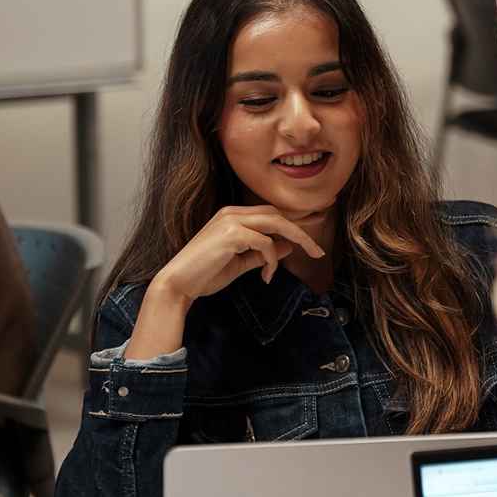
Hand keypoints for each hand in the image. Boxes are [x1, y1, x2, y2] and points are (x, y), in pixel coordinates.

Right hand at [124, 206, 327, 359]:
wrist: (178, 283)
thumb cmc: (205, 274)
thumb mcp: (241, 263)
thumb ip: (262, 254)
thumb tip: (288, 247)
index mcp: (232, 216)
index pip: (271, 213)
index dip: (293, 224)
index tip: (311, 240)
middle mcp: (232, 213)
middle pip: (277, 214)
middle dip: (301, 231)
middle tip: (318, 251)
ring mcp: (231, 221)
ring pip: (276, 223)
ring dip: (296, 240)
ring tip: (309, 255)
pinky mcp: (231, 234)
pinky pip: (265, 243)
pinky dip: (271, 259)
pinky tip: (267, 276)